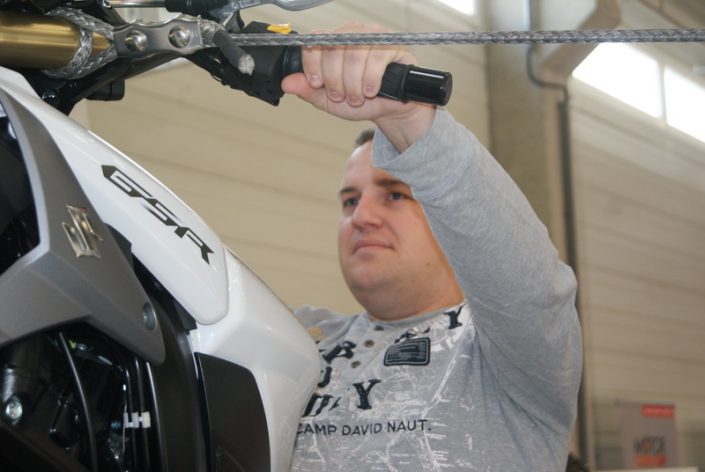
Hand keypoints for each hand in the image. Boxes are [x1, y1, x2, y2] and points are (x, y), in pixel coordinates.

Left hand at [281, 21, 434, 150]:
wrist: (389, 108)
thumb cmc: (360, 99)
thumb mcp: (328, 100)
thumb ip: (308, 90)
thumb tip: (287, 82)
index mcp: (332, 40)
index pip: (314, 41)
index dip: (312, 65)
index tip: (317, 84)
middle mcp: (351, 32)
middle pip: (333, 48)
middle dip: (334, 80)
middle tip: (340, 97)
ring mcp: (372, 35)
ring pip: (354, 54)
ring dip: (353, 83)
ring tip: (357, 98)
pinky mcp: (392, 43)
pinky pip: (376, 58)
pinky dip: (370, 80)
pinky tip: (371, 91)